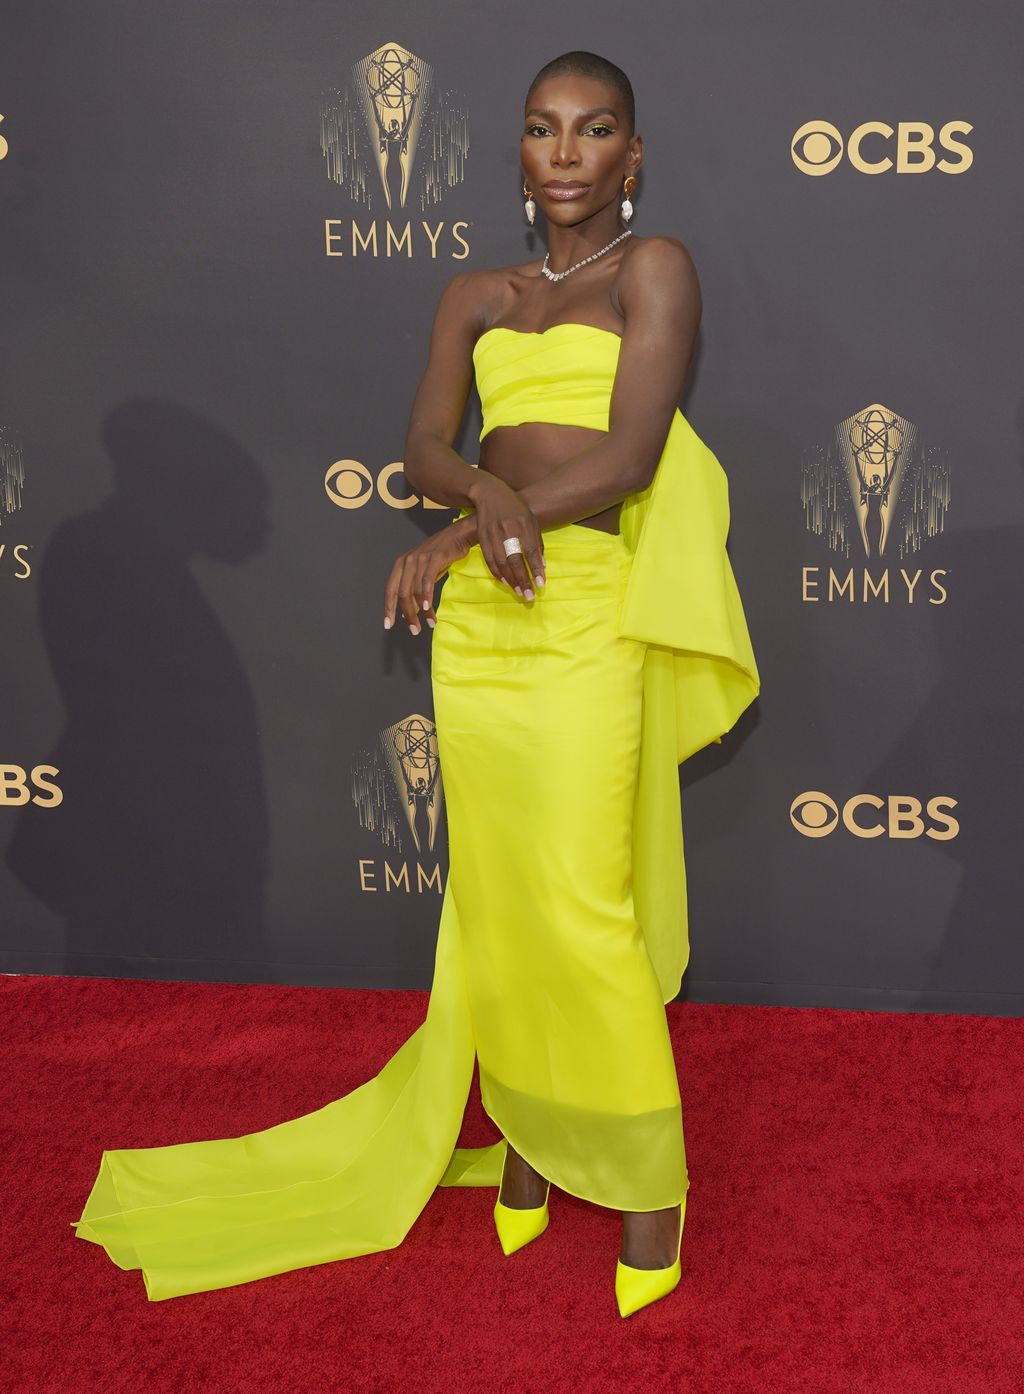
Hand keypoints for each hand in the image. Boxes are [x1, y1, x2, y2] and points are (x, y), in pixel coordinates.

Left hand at [383, 517, 473, 635]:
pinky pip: (427, 582)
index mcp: (401, 565)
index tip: (388, 625)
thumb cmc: (441, 554)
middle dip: (408, 615)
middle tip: (414, 630)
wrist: (459, 535)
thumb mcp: (423, 572)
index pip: (389, 590)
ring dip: (422, 611)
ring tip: (430, 624)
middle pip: (401, 594)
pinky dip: (427, 597)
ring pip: (415, 591)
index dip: (388, 609)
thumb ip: (414, 589)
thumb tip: (409, 612)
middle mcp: (407, 561)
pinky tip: (430, 610)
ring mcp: (420, 559)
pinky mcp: (434, 558)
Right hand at [467, 472, 545, 596]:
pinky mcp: (483, 538)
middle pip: (515, 560)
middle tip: (529, 596)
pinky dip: (498, 573)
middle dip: (523, 580)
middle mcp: (508, 530)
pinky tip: (506, 582)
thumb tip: (541, 566)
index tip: (540, 584)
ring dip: (511, 580)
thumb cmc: (516, 508)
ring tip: (519, 593)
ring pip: (501, 563)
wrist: (490, 494)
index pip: (531, 551)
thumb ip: (537, 542)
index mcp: (523, 523)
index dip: (535, 569)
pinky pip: (489, 560)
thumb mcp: (531, 520)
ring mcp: (493, 534)